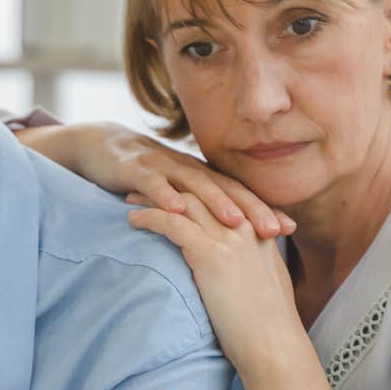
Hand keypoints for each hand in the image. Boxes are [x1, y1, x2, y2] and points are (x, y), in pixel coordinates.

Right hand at [67, 122, 294, 237]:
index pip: (238, 194)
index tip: (289, 229)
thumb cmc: (143, 178)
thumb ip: (199, 212)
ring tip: (237, 223)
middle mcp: (187, 169)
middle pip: (225, 188)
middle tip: (276, 230)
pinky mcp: (134, 169)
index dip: (263, 209)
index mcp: (200, 177)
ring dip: (217, 203)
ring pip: (195, 185)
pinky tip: (177, 212)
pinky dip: (164, 196)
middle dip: (252, 208)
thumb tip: (228, 242)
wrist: (100, 148)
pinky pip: (152, 183)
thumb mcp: (174, 194)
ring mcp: (162, 167)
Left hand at [127, 193, 303, 367]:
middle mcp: (246, 226)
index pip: (222, 196)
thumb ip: (251, 264)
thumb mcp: (265, 283)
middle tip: (145, 186)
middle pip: (200, 192)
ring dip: (154, 197)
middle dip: (171, 186)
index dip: (195, 190)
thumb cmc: (269, 327)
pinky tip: (133, 220)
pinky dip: (150, 217)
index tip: (174, 189)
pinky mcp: (211, 254)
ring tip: (132, 198)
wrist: (275, 347)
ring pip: (183, 202)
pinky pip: (172, 223)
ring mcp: (229, 237)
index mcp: (260, 231)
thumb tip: (236, 268)